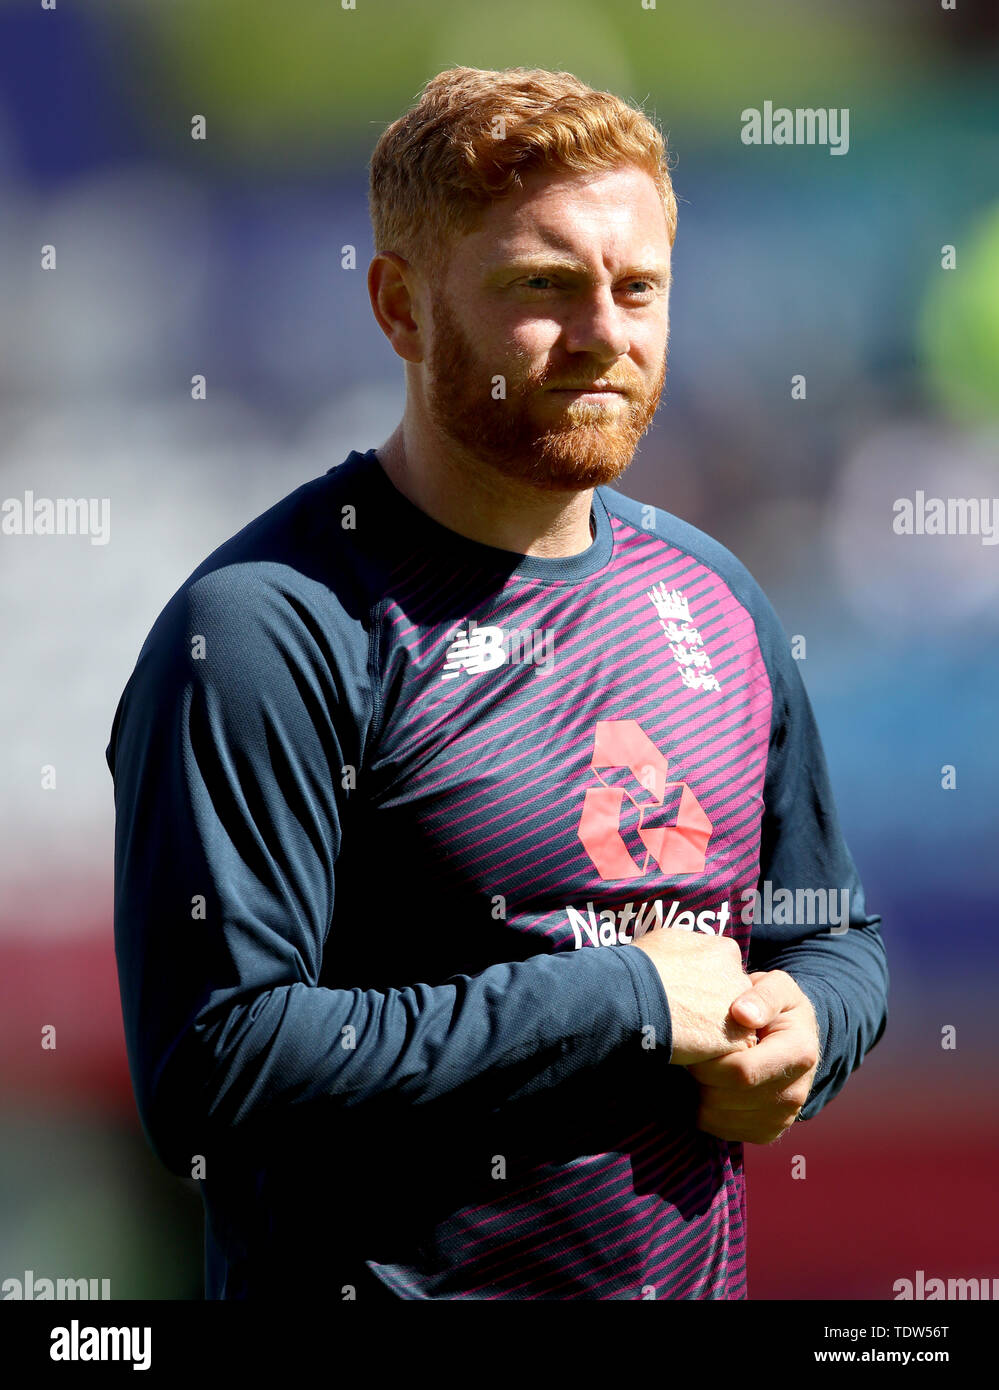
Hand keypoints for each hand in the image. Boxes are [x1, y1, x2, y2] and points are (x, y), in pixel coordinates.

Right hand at [630, 929, 757, 1065]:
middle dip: (713, 1007)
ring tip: (683, 1033)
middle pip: (733, 997)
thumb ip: (688, 949)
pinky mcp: (735, 1038)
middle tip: (684, 1015)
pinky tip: (688, 1046)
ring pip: (733, 1024)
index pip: (724, 972)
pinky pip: (729, 1049)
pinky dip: (712, 1052)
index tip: (685, 994)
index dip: (704, 986)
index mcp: (725, 951)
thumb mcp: (667, 940)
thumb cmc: (641, 966)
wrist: (633, 995)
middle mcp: (739, 976)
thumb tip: (685, 958)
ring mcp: (740, 1009)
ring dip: (713, 1030)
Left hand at [685, 970, 819, 1143]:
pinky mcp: (766, 1132)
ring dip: (700, 1093)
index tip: (697, 1041)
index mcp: (799, 1054)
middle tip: (693, 1054)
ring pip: (720, 1117)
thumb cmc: (777, 1006)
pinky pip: (721, 1129)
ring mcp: (782, 1118)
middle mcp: (796, 1093)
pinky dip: (705, 1109)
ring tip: (703, 1067)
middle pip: (727, 1097)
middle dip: (700, 1076)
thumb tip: (742, 1013)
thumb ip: (763, 995)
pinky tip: (710, 1085)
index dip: (709, 1060)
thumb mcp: (777, 986)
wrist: (795, 1037)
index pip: (742, 1071)